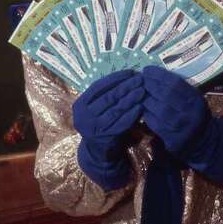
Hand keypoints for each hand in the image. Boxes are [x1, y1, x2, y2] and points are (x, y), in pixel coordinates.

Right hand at [72, 70, 143, 188]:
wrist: (97, 151)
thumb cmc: (99, 123)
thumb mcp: (95, 108)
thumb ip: (105, 94)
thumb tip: (125, 75)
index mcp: (80, 105)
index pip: (98, 87)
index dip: (115, 78)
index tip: (130, 72)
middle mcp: (84, 116)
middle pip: (108, 97)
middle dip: (125, 86)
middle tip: (140, 79)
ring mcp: (94, 127)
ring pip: (115, 109)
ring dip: (131, 98)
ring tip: (142, 90)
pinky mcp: (106, 137)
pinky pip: (121, 123)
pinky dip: (132, 114)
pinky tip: (141, 106)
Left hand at [140, 66, 209, 158]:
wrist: (203, 140)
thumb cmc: (194, 113)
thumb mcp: (193, 98)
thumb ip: (179, 88)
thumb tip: (155, 74)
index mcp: (195, 99)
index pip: (175, 83)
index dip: (159, 75)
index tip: (147, 70)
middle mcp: (190, 112)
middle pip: (166, 95)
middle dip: (150, 85)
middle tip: (140, 81)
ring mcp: (182, 126)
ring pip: (159, 109)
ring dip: (146, 100)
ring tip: (140, 94)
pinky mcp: (173, 139)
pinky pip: (155, 123)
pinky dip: (147, 114)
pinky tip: (144, 109)